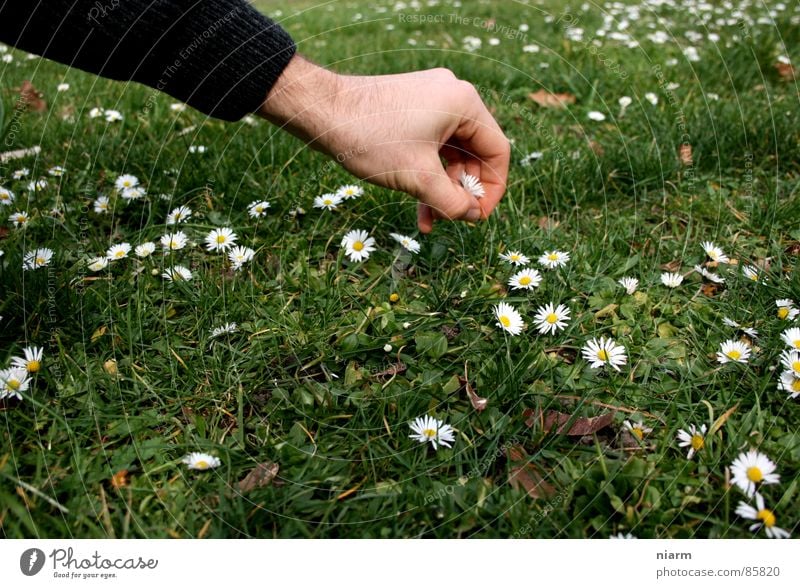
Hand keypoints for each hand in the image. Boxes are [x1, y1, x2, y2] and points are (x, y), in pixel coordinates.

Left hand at [259, 56, 509, 232]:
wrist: (321, 111)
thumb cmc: (370, 138)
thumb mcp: (418, 178)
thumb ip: (452, 201)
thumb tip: (472, 215)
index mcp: (463, 104)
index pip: (497, 151)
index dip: (493, 189)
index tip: (478, 215)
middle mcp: (452, 97)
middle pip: (474, 153)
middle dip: (463, 190)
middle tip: (454, 218)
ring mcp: (430, 101)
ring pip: (450, 154)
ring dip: (442, 188)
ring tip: (431, 220)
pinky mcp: (410, 109)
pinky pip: (431, 146)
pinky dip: (427, 174)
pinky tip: (419, 205)